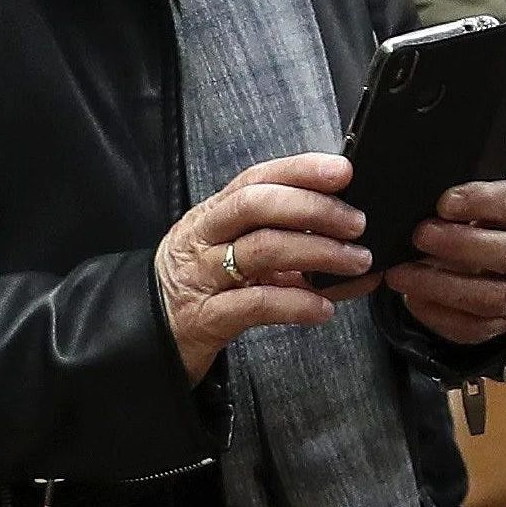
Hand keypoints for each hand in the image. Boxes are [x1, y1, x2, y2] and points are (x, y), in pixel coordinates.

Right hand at [155, 155, 366, 384]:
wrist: (146, 336)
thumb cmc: (204, 289)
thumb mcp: (239, 259)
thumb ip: (292, 249)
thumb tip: (359, 248)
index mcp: (214, 215)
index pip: (256, 179)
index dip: (300, 170)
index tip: (343, 170)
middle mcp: (205, 238)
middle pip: (257, 205)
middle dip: (314, 208)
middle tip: (357, 223)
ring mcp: (202, 277)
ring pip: (260, 250)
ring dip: (318, 253)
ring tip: (356, 263)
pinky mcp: (205, 318)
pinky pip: (255, 304)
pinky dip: (296, 303)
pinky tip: (324, 308)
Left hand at [391, 178, 505, 347]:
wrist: (500, 262)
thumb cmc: (487, 224)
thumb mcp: (482, 202)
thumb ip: (462, 202)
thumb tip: (425, 208)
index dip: (479, 202)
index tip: (443, 203)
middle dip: (460, 245)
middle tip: (420, 236)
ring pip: (488, 297)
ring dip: (440, 285)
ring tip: (402, 273)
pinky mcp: (501, 323)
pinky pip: (471, 326)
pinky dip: (437, 313)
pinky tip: (412, 297)